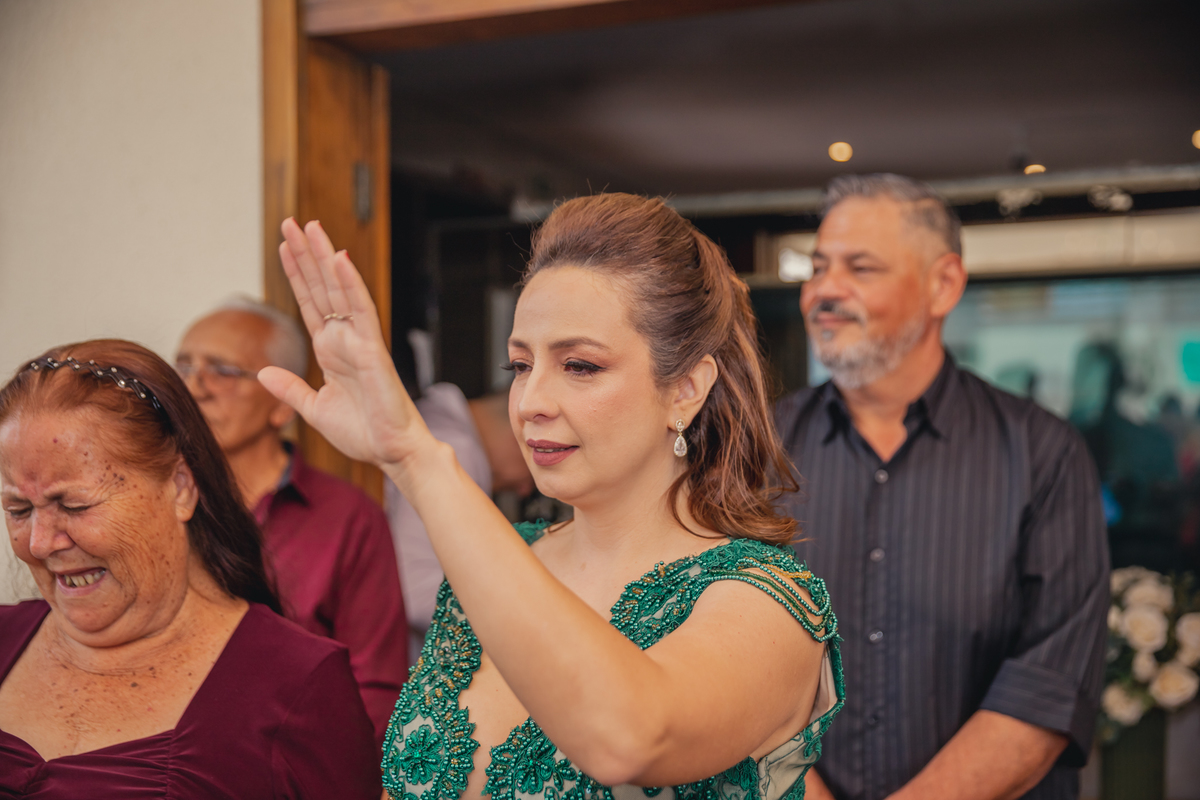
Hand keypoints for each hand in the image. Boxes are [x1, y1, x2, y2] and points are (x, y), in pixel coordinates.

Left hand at [258, 218, 427, 466]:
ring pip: (339, 290)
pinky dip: (350, 284)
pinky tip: (339, 259)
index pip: (310, 304)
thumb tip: (262, 372)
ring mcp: (359, 341)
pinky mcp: (373, 350)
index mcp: (331, 351)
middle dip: (306, 255)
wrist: (390, 452)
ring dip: (325, 258)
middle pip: (322, 288)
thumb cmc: (362, 433)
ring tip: (311, 227)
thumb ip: (290, 389)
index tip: (284, 247)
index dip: (296, 275)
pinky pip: (361, 311)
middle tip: (293, 222)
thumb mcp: (313, 409)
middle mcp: (344, 339)